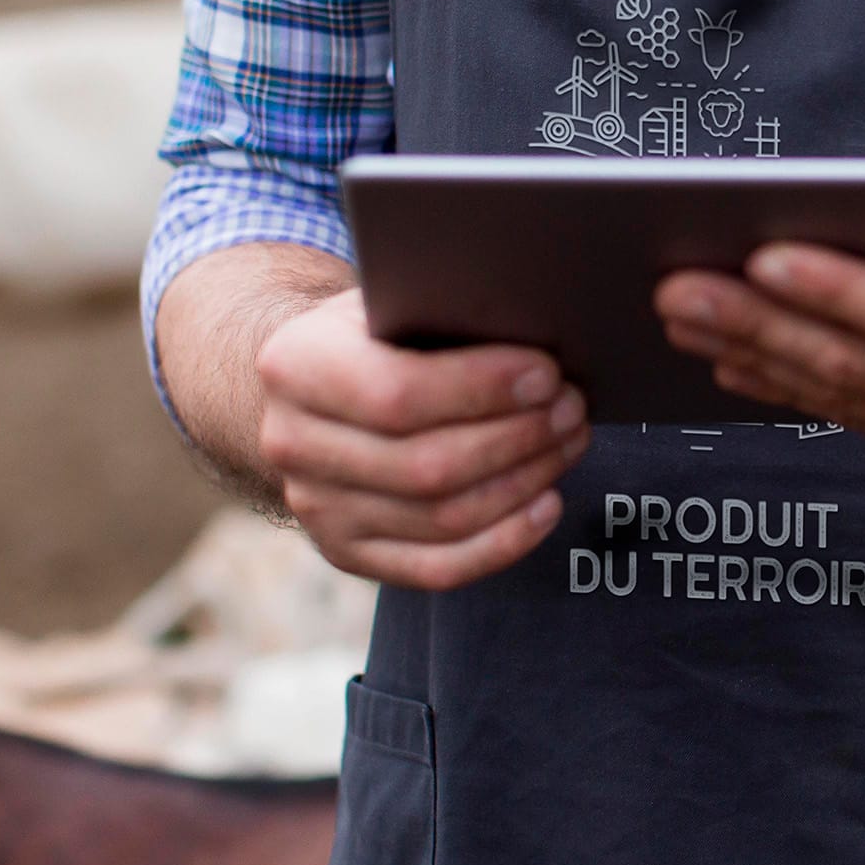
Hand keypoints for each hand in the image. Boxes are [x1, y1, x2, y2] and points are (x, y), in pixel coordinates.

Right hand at [255, 289, 588, 589]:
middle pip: (427, 465)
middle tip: (572, 407)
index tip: (547, 375)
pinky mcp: (347, 552)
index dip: (482, 389)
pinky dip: (505, 541)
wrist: (316, 384)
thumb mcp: (395, 297)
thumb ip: (447, 311)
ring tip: (568, 441)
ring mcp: (316, 508)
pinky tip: (547, 504)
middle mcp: (292, 444)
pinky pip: (438, 568)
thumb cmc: (379, 330)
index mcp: (296, 365)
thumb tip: (542, 334)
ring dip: (523, 481)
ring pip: (440, 518)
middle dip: (518, 437)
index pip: (397, 393)